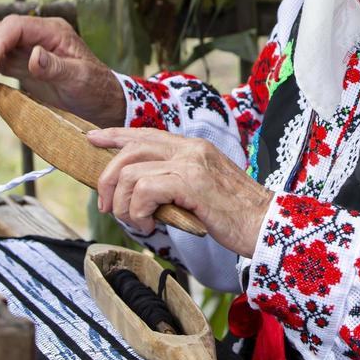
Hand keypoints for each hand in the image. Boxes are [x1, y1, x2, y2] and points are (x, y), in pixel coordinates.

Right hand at [0, 15, 126, 127]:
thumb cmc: (95, 88)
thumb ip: (55, 67)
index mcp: (53, 31)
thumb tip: (33, 55)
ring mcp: (29, 49)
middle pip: (2, 30)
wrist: (101, 103)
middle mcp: (38, 35)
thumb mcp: (79, 78)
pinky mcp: (23, 65)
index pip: (16, 26)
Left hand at [88, 127, 273, 256]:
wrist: (267, 226)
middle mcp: (191, 148)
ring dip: (123, 203)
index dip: (114, 134)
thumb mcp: (202, 191)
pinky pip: (144, 191)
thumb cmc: (236, 216)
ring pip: (131, 173)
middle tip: (108, 205)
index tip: (92, 138)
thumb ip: (176, 182)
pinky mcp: (191, 182)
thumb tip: (139, 192)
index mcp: (193, 147)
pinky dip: (137, 212)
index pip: (145, 133)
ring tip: (136, 222)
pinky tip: (149, 224)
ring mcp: (191, 163)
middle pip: (130, 150)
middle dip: (108, 179)